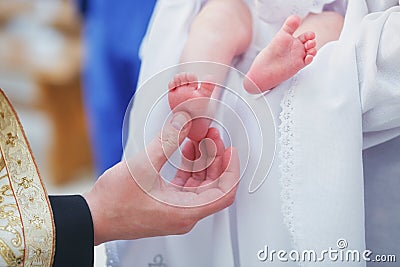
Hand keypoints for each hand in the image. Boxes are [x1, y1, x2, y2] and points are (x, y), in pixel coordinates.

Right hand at [83, 112, 239, 244]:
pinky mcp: (167, 205)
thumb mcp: (144, 165)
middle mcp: (184, 214)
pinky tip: (184, 150)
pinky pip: (187, 186)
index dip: (231, 169)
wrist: (94, 217)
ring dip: (202, 160)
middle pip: (214, 185)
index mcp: (185, 210)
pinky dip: (189, 167)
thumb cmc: (114, 203)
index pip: (224, 192)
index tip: (231, 150)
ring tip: (198, 138)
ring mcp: (176, 211)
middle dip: (216, 157)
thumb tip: (183, 123)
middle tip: (212, 136)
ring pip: (200, 184)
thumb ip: (167, 141)